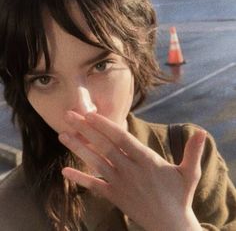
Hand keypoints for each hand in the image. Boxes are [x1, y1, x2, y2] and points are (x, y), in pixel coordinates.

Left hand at [58, 111, 205, 230]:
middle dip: (85, 129)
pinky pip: (94, 185)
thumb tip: (203, 131)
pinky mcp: (114, 196)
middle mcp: (129, 169)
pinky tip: (65, 170)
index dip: (104, 125)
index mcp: (146, 160)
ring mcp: (119, 183)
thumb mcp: (190, 173)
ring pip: (95, 162)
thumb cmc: (180, 196)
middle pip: (104, 145)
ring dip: (78, 147)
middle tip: (69, 115)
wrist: (170, 225)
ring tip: (62, 134)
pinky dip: (79, 177)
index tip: (90, 114)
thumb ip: (193, 151)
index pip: (121, 137)